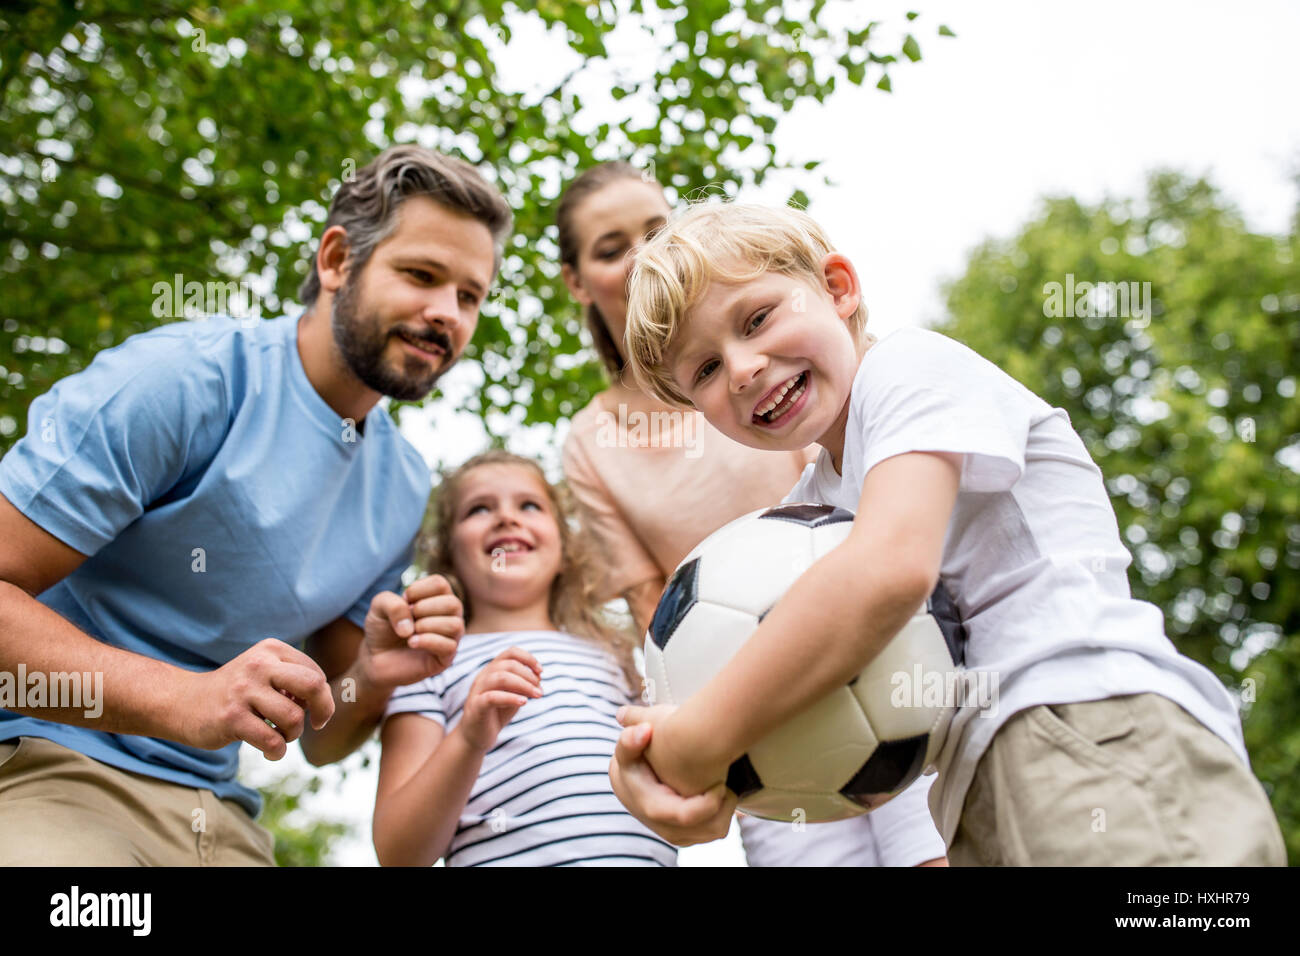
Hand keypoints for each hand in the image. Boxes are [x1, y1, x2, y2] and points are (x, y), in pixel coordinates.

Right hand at [183, 638, 334, 758]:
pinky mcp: (231, 718)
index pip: (315, 674)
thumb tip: (325, 704)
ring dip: (293, 735)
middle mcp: (258, 665)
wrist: (183, 702)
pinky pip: (272, 741)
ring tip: (280, 736)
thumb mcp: (264, 672)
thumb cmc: (236, 692)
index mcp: (271, 650)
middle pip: (313, 685)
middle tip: (316, 724)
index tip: (313, 711)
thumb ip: (295, 680)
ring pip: (294, 718)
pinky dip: (277, 751)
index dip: (322, 698)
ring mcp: (243, 691)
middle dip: (323, 710)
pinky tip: (270, 750)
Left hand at [358, 575, 464, 691]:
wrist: (376, 659)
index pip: (440, 584)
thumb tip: (411, 626)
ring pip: (455, 625)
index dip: (418, 590)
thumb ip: (391, 603)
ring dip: (427, 626)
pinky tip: (411, 643)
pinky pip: (449, 646)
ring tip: (409, 633)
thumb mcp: (378, 607)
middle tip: (408, 619)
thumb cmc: (382, 630)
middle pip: (453, 603)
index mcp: (438, 599)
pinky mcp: (446, 658)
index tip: (404, 602)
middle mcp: (449, 616)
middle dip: (424, 609)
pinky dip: (427, 641)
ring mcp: (450, 638)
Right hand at [459, 647, 542, 752]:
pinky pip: (493, 697)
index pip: (511, 653)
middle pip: (508, 664)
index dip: (528, 658)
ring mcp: (478, 690)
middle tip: (539, 690)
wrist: (477, 737)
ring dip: (523, 685)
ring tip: (536, 695)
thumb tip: (538, 677)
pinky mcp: (476, 706)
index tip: (540, 671)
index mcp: (493, 670)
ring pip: (501, 677)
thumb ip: (524, 685)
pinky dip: (511, 698)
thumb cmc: (497, 713)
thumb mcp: (513, 695)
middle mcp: (484, 676)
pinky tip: (524, 702)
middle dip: (529, 675)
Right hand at [608, 720, 735, 846]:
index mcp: (655, 810)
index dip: (710, 800)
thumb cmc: (632, 764)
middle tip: (726, 778)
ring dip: (726, 808)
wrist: (630, 785)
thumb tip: (645, 731)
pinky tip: (717, 792)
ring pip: (717, 830)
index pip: (689, 815)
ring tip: (722, 783)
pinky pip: (716, 830)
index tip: (720, 779)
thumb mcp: (626, 751)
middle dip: (724, 803)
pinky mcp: (689, 836)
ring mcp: (679, 836)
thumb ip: (630, 741)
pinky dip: (723, 813)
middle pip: (711, 827)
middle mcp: (668, 830)